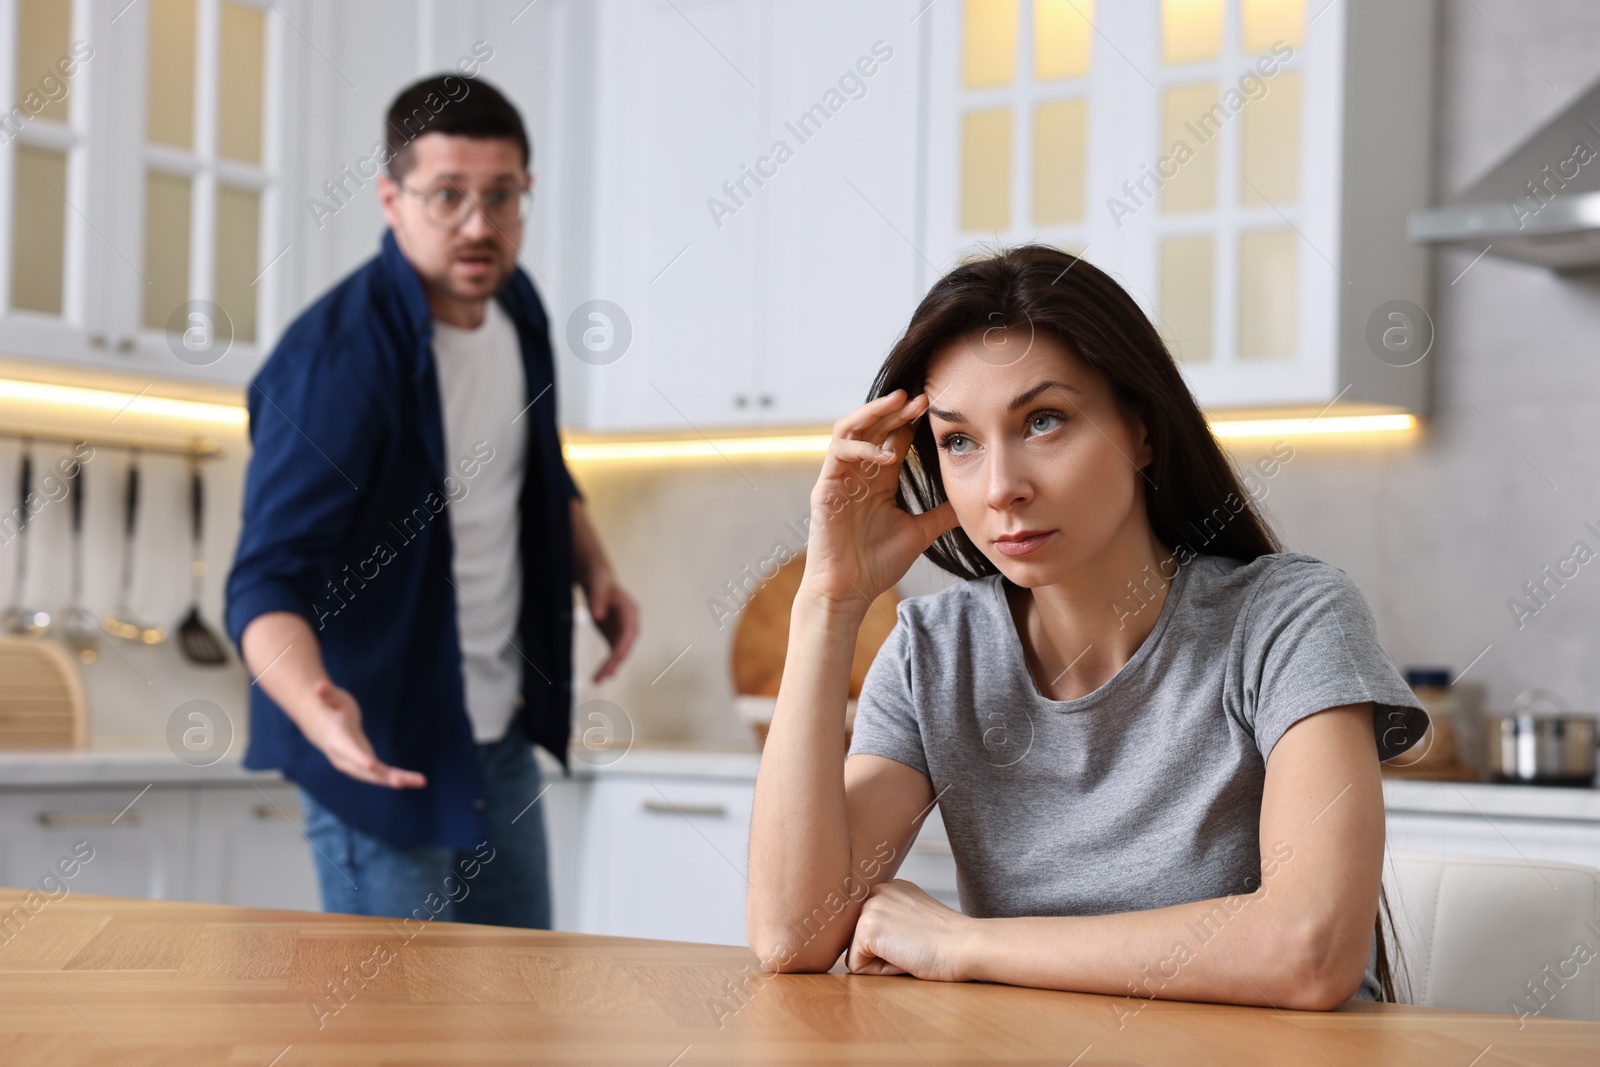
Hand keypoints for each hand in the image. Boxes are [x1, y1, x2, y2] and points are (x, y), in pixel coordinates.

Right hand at [303, 679, 427, 788]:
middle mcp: (345, 758)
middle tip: (401, 782)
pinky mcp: (365, 766)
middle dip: (382, 777)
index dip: (359, 758)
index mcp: (337, 740)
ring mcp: (355, 765)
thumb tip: (319, 685)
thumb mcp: (330, 698)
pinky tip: (416, 781)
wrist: (321, 725)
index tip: (371, 765)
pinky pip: (382, 775)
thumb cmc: (329, 707)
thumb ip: (327, 693)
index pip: (348, 750)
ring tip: (420, 782)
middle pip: (365, 771)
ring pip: (377, 776)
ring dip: (397, 780)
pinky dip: (398, 778)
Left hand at [582, 567, 638, 683]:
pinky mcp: (613, 635)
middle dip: (615, 662)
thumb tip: (597, 617)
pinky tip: (601, 676)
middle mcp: (629, 623)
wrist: (598, 580)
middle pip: (625, 646)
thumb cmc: (599, 581)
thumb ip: (597, 599)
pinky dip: (607, 664)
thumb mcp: (597, 585)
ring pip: (619, 652)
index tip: (615, 658)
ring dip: (611, 667)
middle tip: (603, 676)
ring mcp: (622, 631)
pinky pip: (612, 652)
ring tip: (598, 680)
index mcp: (629, 611)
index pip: (628, 632)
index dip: (623, 646)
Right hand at [802, 390, 958, 613]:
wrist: (849, 591)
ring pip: (850, 428)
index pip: (894, 437)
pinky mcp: (825, 488)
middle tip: (923, 397)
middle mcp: (858, 473)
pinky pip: (838, 453)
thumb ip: (941, 514)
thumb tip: (972, 502)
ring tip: (900, 403)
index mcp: (878, 480)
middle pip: (874, 426)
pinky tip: (886, 455)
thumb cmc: (877, 564)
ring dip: (875, 413)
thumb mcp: (920, 532)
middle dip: (897, 409)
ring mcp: (839, 478)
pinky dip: (862, 448)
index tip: (936, 407)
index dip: (912, 420)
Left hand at [847, 879, 972, 981]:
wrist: (964, 944)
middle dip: (883, 952)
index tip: (917, 938)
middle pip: (860, 938)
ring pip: (858, 952)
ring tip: (911, 950)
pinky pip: (856, 966)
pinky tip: (904, 957)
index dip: (892, 943)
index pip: (871, 926)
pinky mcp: (866, 928)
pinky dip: (879, 971)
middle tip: (915, 945)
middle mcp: (877, 891)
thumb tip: (871, 940)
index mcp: (890, 888)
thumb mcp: (916, 918)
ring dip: (882, 961)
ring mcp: (869, 908)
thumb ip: (894, 919)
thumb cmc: (949, 941)